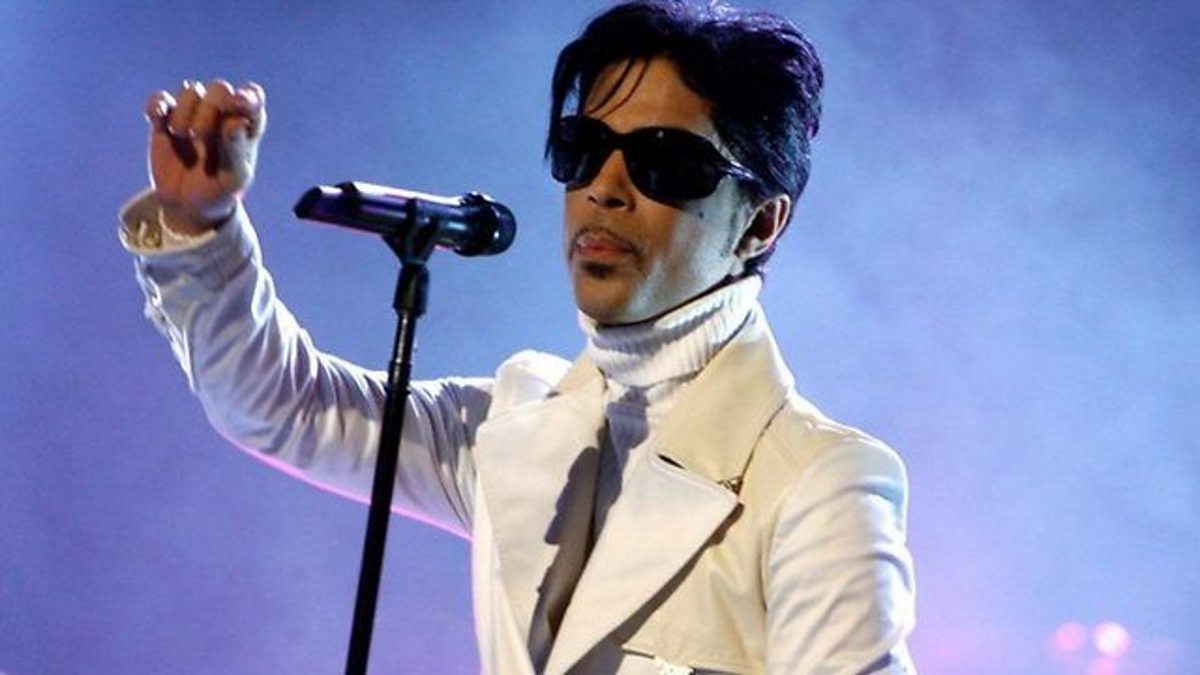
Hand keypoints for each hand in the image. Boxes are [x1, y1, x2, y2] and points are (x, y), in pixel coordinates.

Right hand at [144, 79, 266, 233]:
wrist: (188, 206)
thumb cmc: (220, 192)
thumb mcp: (234, 180)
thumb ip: (235, 150)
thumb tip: (235, 121)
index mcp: (246, 125)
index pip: (252, 97)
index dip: (247, 95)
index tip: (238, 103)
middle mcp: (222, 114)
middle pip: (219, 88)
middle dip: (211, 107)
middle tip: (202, 135)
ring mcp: (193, 114)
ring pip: (191, 89)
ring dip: (186, 110)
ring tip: (183, 135)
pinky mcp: (166, 120)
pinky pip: (160, 99)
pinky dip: (157, 104)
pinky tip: (157, 118)